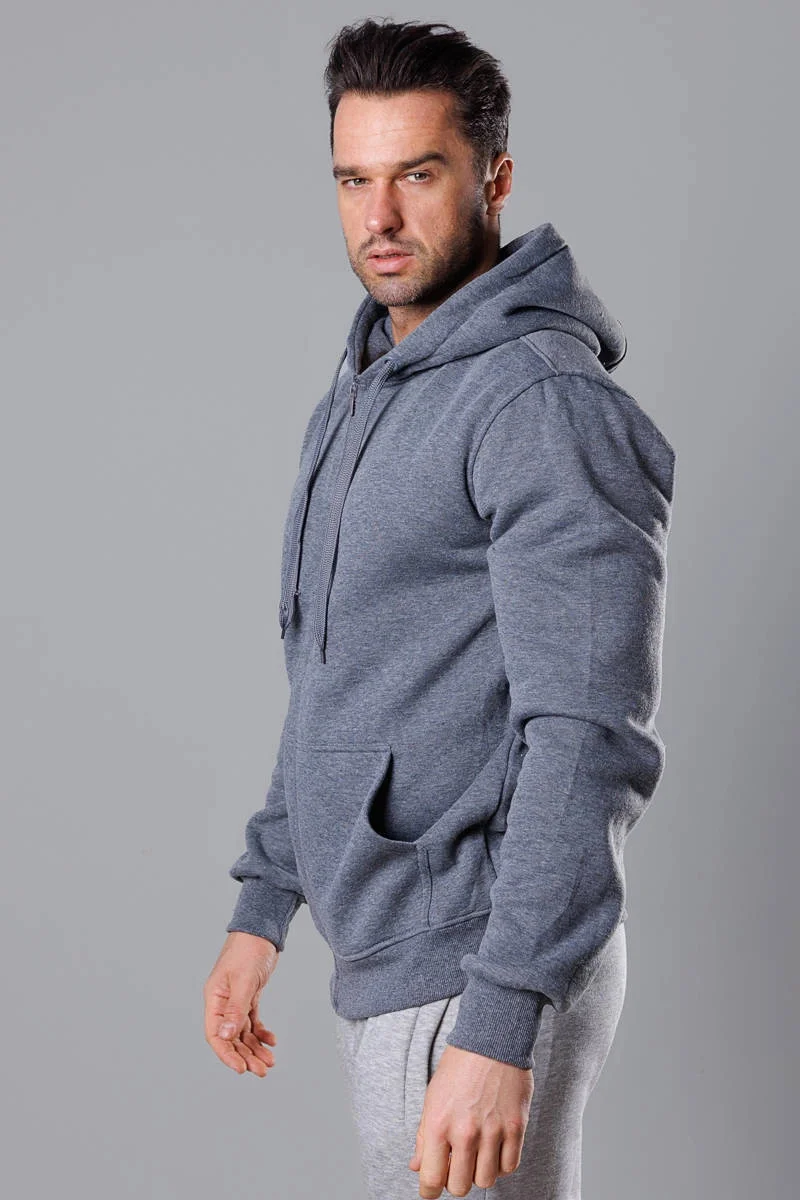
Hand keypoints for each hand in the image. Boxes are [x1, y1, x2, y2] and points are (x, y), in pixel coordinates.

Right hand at [203, 931, 280, 1075]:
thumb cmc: (248, 949)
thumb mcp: (244, 980)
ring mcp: (236, 1000)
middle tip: (262, 1070)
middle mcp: (223, 1003)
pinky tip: (272, 1040)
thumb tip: (225, 1036)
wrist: (262, 930)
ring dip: (255, 1048)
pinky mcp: (249, 996)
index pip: (215, 1035)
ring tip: (270, 1062)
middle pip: (230, 1038)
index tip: (241, 1069)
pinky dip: (261, 1033)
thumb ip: (236, 1009)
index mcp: (214, 999)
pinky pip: (252, 1022)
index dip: (227, 1054)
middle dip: (245, 1056)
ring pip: (243, 1033)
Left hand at [408, 1044, 533, 1196]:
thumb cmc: (459, 1066)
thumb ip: (423, 1136)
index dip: (429, 1191)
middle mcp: (465, 1131)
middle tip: (456, 1165)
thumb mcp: (432, 1097)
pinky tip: (494, 1150)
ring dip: (479, 1173)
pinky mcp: (516, 1127)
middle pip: (459, 1186)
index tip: (431, 1189)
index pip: (430, 1179)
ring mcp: (493, 1131)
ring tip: (476, 1155)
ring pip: (485, 1181)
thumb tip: (417, 1166)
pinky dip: (501, 1165)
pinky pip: (509, 1166)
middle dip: (455, 1181)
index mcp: (437, 1124)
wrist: (492, 1039)